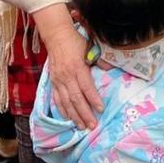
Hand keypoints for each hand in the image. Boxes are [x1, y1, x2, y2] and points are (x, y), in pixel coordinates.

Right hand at [35, 5, 102, 128]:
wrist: (56, 36)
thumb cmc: (75, 42)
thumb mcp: (90, 47)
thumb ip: (99, 60)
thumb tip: (110, 69)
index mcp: (77, 67)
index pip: (86, 87)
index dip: (94, 99)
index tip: (101, 109)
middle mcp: (67, 76)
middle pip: (76, 99)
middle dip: (84, 113)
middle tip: (92, 125)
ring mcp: (58, 80)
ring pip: (66, 102)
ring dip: (74, 116)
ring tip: (81, 126)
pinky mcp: (53, 82)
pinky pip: (57, 99)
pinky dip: (62, 110)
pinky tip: (68, 118)